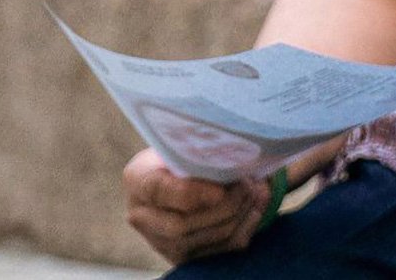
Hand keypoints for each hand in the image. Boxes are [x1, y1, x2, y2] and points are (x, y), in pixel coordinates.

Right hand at [122, 148, 270, 264]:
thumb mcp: (183, 140)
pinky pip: (221, 248)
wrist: (178, 170)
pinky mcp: (185, 255)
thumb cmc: (184, 149)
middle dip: (225, 206)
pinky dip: (245, 227)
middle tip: (248, 184)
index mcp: (138, 180)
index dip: (193, 193)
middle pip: (182, 225)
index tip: (221, 188)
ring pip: (205, 238)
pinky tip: (255, 207)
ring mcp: (162, 241)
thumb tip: (234, 151)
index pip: (160, 191)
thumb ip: (199, 148)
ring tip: (256, 190)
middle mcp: (142, 216)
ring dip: (240, 214)